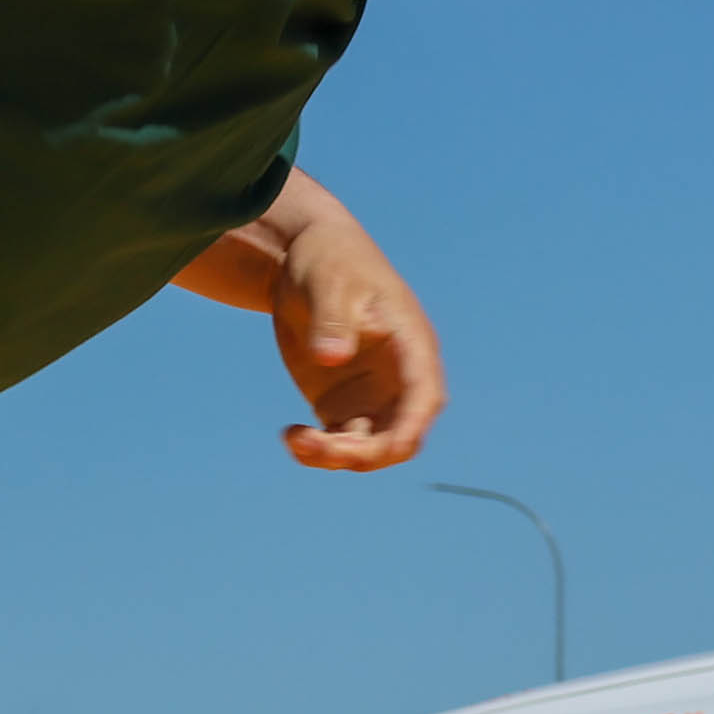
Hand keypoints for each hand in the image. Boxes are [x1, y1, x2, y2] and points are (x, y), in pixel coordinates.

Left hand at [265, 204, 445, 473]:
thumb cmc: (330, 260)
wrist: (305, 257)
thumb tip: (330, 357)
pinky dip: (317, 449)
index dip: (411, 426)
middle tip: (318, 444)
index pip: (424, 396)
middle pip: (398, 435)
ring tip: (294, 439)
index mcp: (411, 346)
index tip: (390, 447)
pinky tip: (289, 434)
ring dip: (336, 456)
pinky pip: (338, 442)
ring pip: (368, 447)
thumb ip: (332, 320)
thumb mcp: (330, 283)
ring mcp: (370, 395)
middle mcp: (398, 379)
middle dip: (366, 452)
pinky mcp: (342, 405)